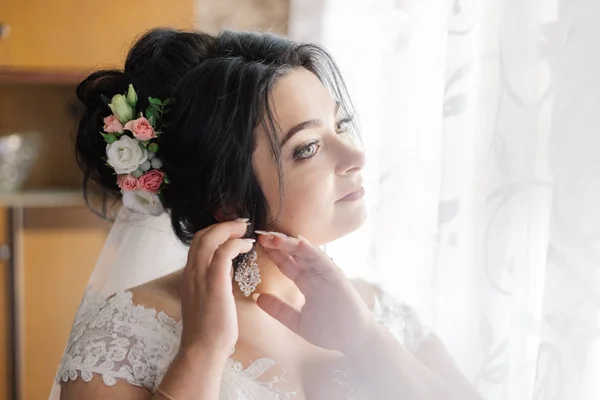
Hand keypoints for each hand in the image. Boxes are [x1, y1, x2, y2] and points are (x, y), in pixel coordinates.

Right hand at [179, 219, 252, 358]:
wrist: (203, 349)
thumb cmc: (209, 330)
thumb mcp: (207, 300)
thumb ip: (212, 283)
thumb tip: (224, 272)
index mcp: (189, 276)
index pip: (198, 244)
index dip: (214, 233)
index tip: (231, 231)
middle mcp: (191, 272)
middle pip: (201, 236)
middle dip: (222, 226)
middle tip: (240, 225)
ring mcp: (200, 276)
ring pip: (209, 239)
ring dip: (228, 229)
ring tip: (244, 230)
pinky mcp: (214, 282)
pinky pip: (223, 252)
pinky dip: (236, 243)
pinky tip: (247, 246)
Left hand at [255, 232, 378, 354]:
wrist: (354, 340)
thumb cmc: (330, 330)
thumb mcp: (298, 322)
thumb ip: (279, 310)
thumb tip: (257, 298)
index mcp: (307, 283)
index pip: (288, 264)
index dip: (274, 255)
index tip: (258, 245)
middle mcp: (316, 275)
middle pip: (295, 255)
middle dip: (278, 245)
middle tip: (261, 235)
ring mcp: (326, 275)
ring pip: (306, 254)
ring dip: (290, 244)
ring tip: (273, 237)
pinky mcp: (336, 278)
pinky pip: (323, 262)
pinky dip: (311, 251)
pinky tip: (299, 243)